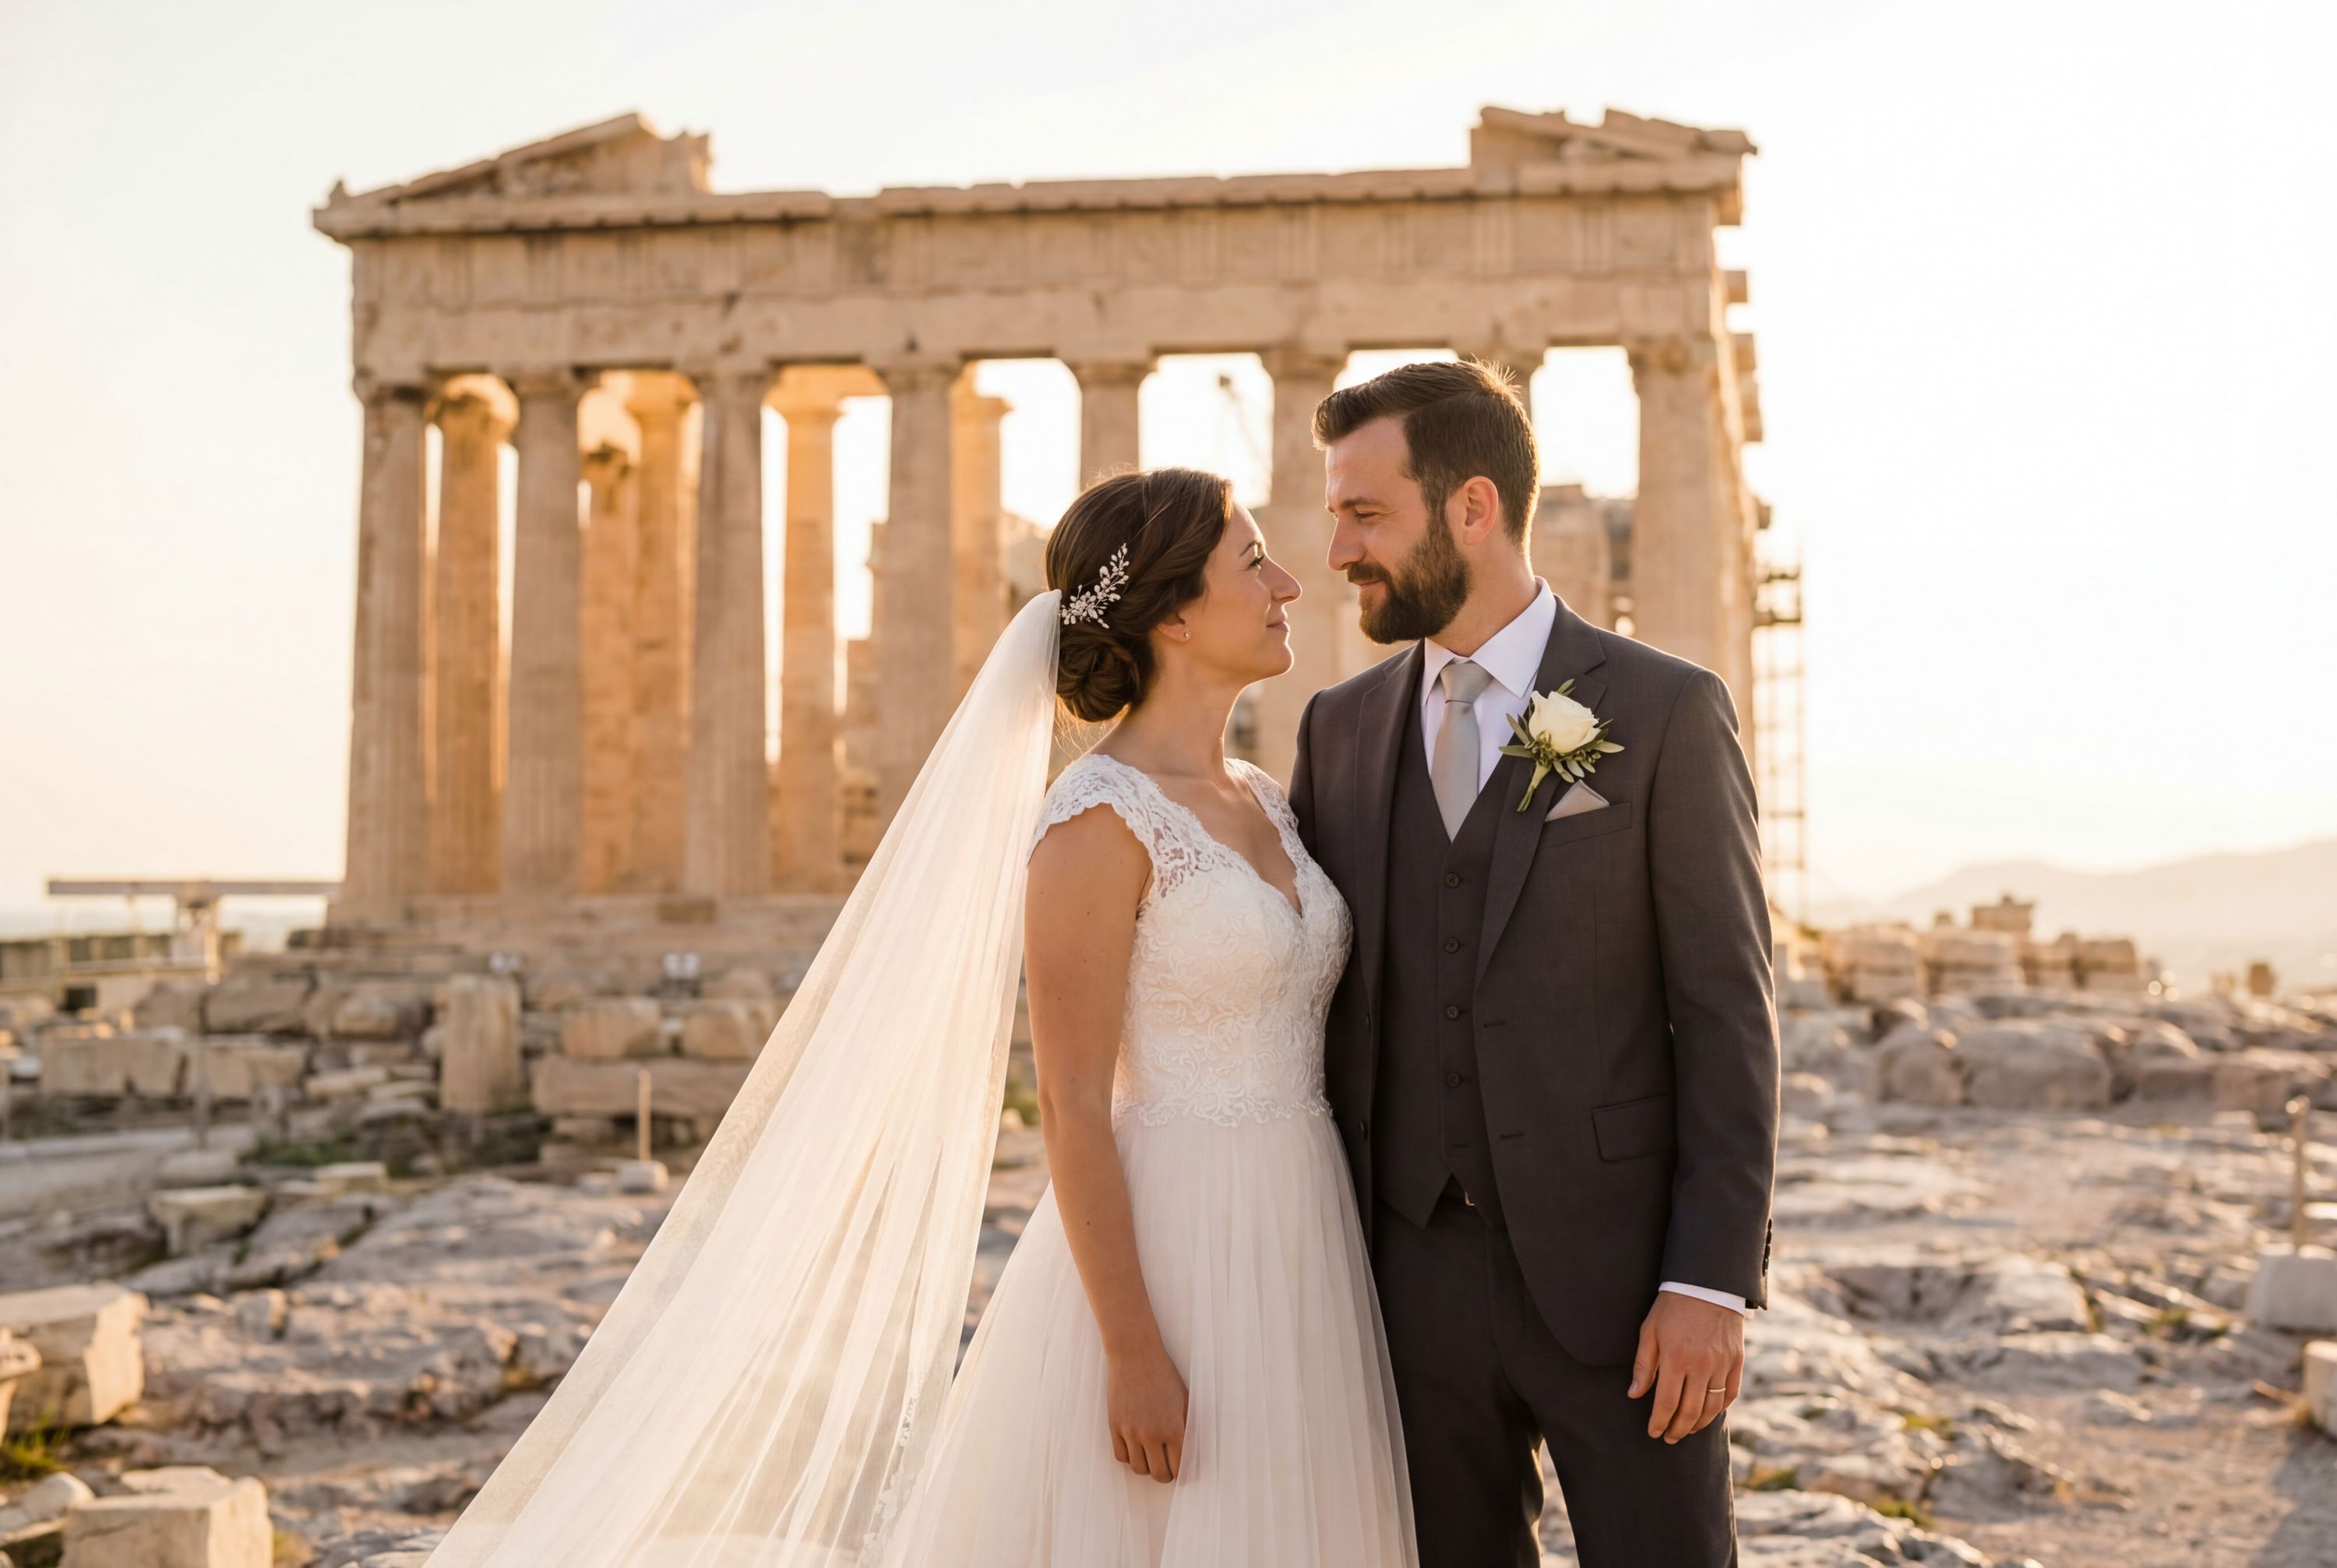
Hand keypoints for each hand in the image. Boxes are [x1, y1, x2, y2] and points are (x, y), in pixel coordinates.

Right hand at [1106, 1344, 1187, 1482]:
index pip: (1180, 1467)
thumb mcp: (1184, 1399)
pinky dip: (1130, 1458)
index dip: (1182, 1473)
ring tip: (1152, 1460)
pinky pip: (1121, 1456)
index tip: (1182, 1471)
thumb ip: (1187, 1426)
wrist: (1135, 1355)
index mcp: (1173, 1428)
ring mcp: (1130, 1431)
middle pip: (1159, 1474)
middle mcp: (1151, 1434)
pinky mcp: (1114, 1426)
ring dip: (1147, 1468)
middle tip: (1168, 1470)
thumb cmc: (1164, 1374)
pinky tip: (1136, 1449)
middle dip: (1166, 1476)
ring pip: (1139, 1469)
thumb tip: (1189, 1451)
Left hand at [1627, 1291, 1743, 1442]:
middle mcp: (1701, 1365)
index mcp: (1676, 1358)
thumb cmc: (1671, 1307)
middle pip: (1690, 1411)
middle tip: (1669, 1438)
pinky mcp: (1737, 1360)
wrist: (1707, 1284)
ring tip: (1686, 1430)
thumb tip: (1634, 1394)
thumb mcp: (1649, 1331)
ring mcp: (1722, 1364)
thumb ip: (1643, 1365)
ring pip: (1712, 1407)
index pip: (1666, 1403)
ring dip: (1699, 1424)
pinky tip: (1709, 1413)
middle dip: (1677, 1429)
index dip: (1659, 1422)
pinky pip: (1730, 1393)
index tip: (1653, 1433)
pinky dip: (1720, 1408)